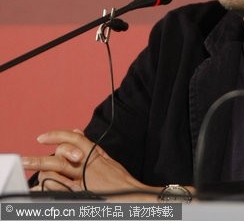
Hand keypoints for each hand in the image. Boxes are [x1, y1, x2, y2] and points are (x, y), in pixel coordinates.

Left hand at [22, 129, 154, 199]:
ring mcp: (83, 182)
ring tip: (29, 174)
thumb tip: (76, 132)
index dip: (56, 136)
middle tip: (24, 160)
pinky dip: (48, 188)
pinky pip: (60, 190)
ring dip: (41, 172)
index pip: (74, 138)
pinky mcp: (81, 195)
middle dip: (39, 159)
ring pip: (57, 172)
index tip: (41, 138)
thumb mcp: (107, 158)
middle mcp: (87, 166)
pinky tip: (39, 189)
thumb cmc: (119, 179)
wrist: (133, 196)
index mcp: (94, 155)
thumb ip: (90, 146)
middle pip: (59, 157)